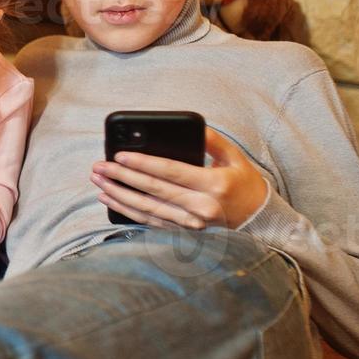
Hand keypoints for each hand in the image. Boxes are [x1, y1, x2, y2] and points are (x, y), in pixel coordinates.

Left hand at [90, 128, 269, 229]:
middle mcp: (201, 207)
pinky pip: (151, 221)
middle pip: (154, 191)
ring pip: (148, 209)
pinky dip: (128, 211)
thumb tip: (191, 126)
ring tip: (99, 182)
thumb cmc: (245, 184)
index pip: (170, 172)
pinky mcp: (185, 232)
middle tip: (100, 167)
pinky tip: (111, 199)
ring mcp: (192, 224)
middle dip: (123, 177)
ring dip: (120, 195)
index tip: (120, 155)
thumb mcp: (235, 157)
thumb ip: (212, 140)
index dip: (142, 164)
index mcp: (214, 185)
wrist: (260, 220)